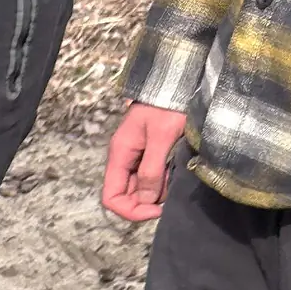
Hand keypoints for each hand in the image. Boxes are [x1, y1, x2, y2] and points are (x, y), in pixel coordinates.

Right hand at [101, 102, 187, 222]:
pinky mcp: (151, 152)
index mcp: (120, 155)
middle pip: (126, 195)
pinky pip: (152, 175)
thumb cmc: (168, 104)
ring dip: (158, 190)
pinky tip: (176, 171)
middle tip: (171, 193)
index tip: (156, 209)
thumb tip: (148, 200)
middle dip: (147, 201)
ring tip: (176, 177)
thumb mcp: (162, 136)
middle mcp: (125, 159)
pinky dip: (164, 179)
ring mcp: (137, 156)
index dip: (131, 210)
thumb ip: (152, 169)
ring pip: (141, 187)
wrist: (179, 79)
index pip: (111, 197)